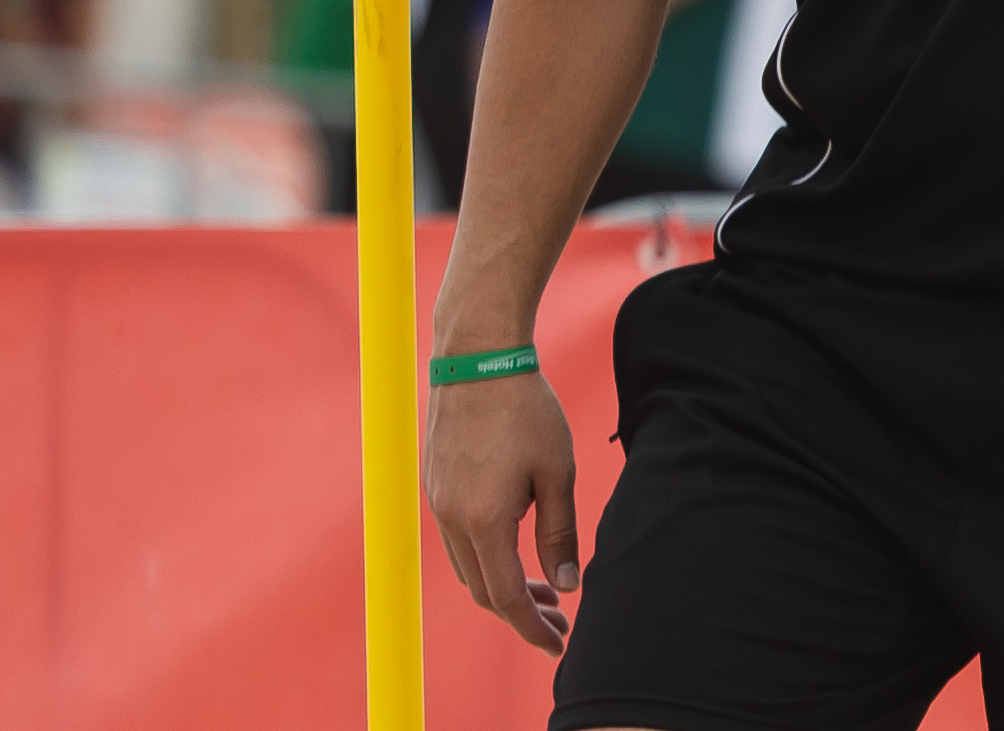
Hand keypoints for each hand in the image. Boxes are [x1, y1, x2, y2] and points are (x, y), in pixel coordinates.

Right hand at [423, 371, 579, 656]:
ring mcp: (438, 502)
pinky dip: (488, 558)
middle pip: (483, 590)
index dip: (532, 627)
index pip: (505, 597)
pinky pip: (460, 541)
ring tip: (547, 589)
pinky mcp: (436, 486)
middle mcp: (451, 519)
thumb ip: (560, 533)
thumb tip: (567, 584)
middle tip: (561, 619)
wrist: (478, 358)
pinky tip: (517, 549)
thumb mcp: (558, 472)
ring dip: (504, 584)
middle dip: (522, 613)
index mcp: (483, 521)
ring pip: (469, 568)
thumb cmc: (527, 409)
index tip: (558, 644)